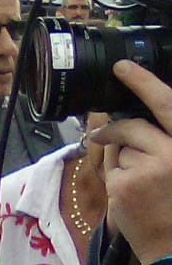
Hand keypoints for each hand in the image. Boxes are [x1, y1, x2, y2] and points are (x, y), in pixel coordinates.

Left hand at [91, 62, 171, 264]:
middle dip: (115, 130)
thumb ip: (164, 142)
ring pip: (120, 149)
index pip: (168, 105)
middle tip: (100, 132)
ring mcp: (147, 169)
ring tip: (141, 186)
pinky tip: (131, 197)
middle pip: (133, 127)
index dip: (145, 83)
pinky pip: (111, 169)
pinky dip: (115, 179)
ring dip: (122, 160)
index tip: (123, 67)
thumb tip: (134, 120)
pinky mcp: (124, 185)